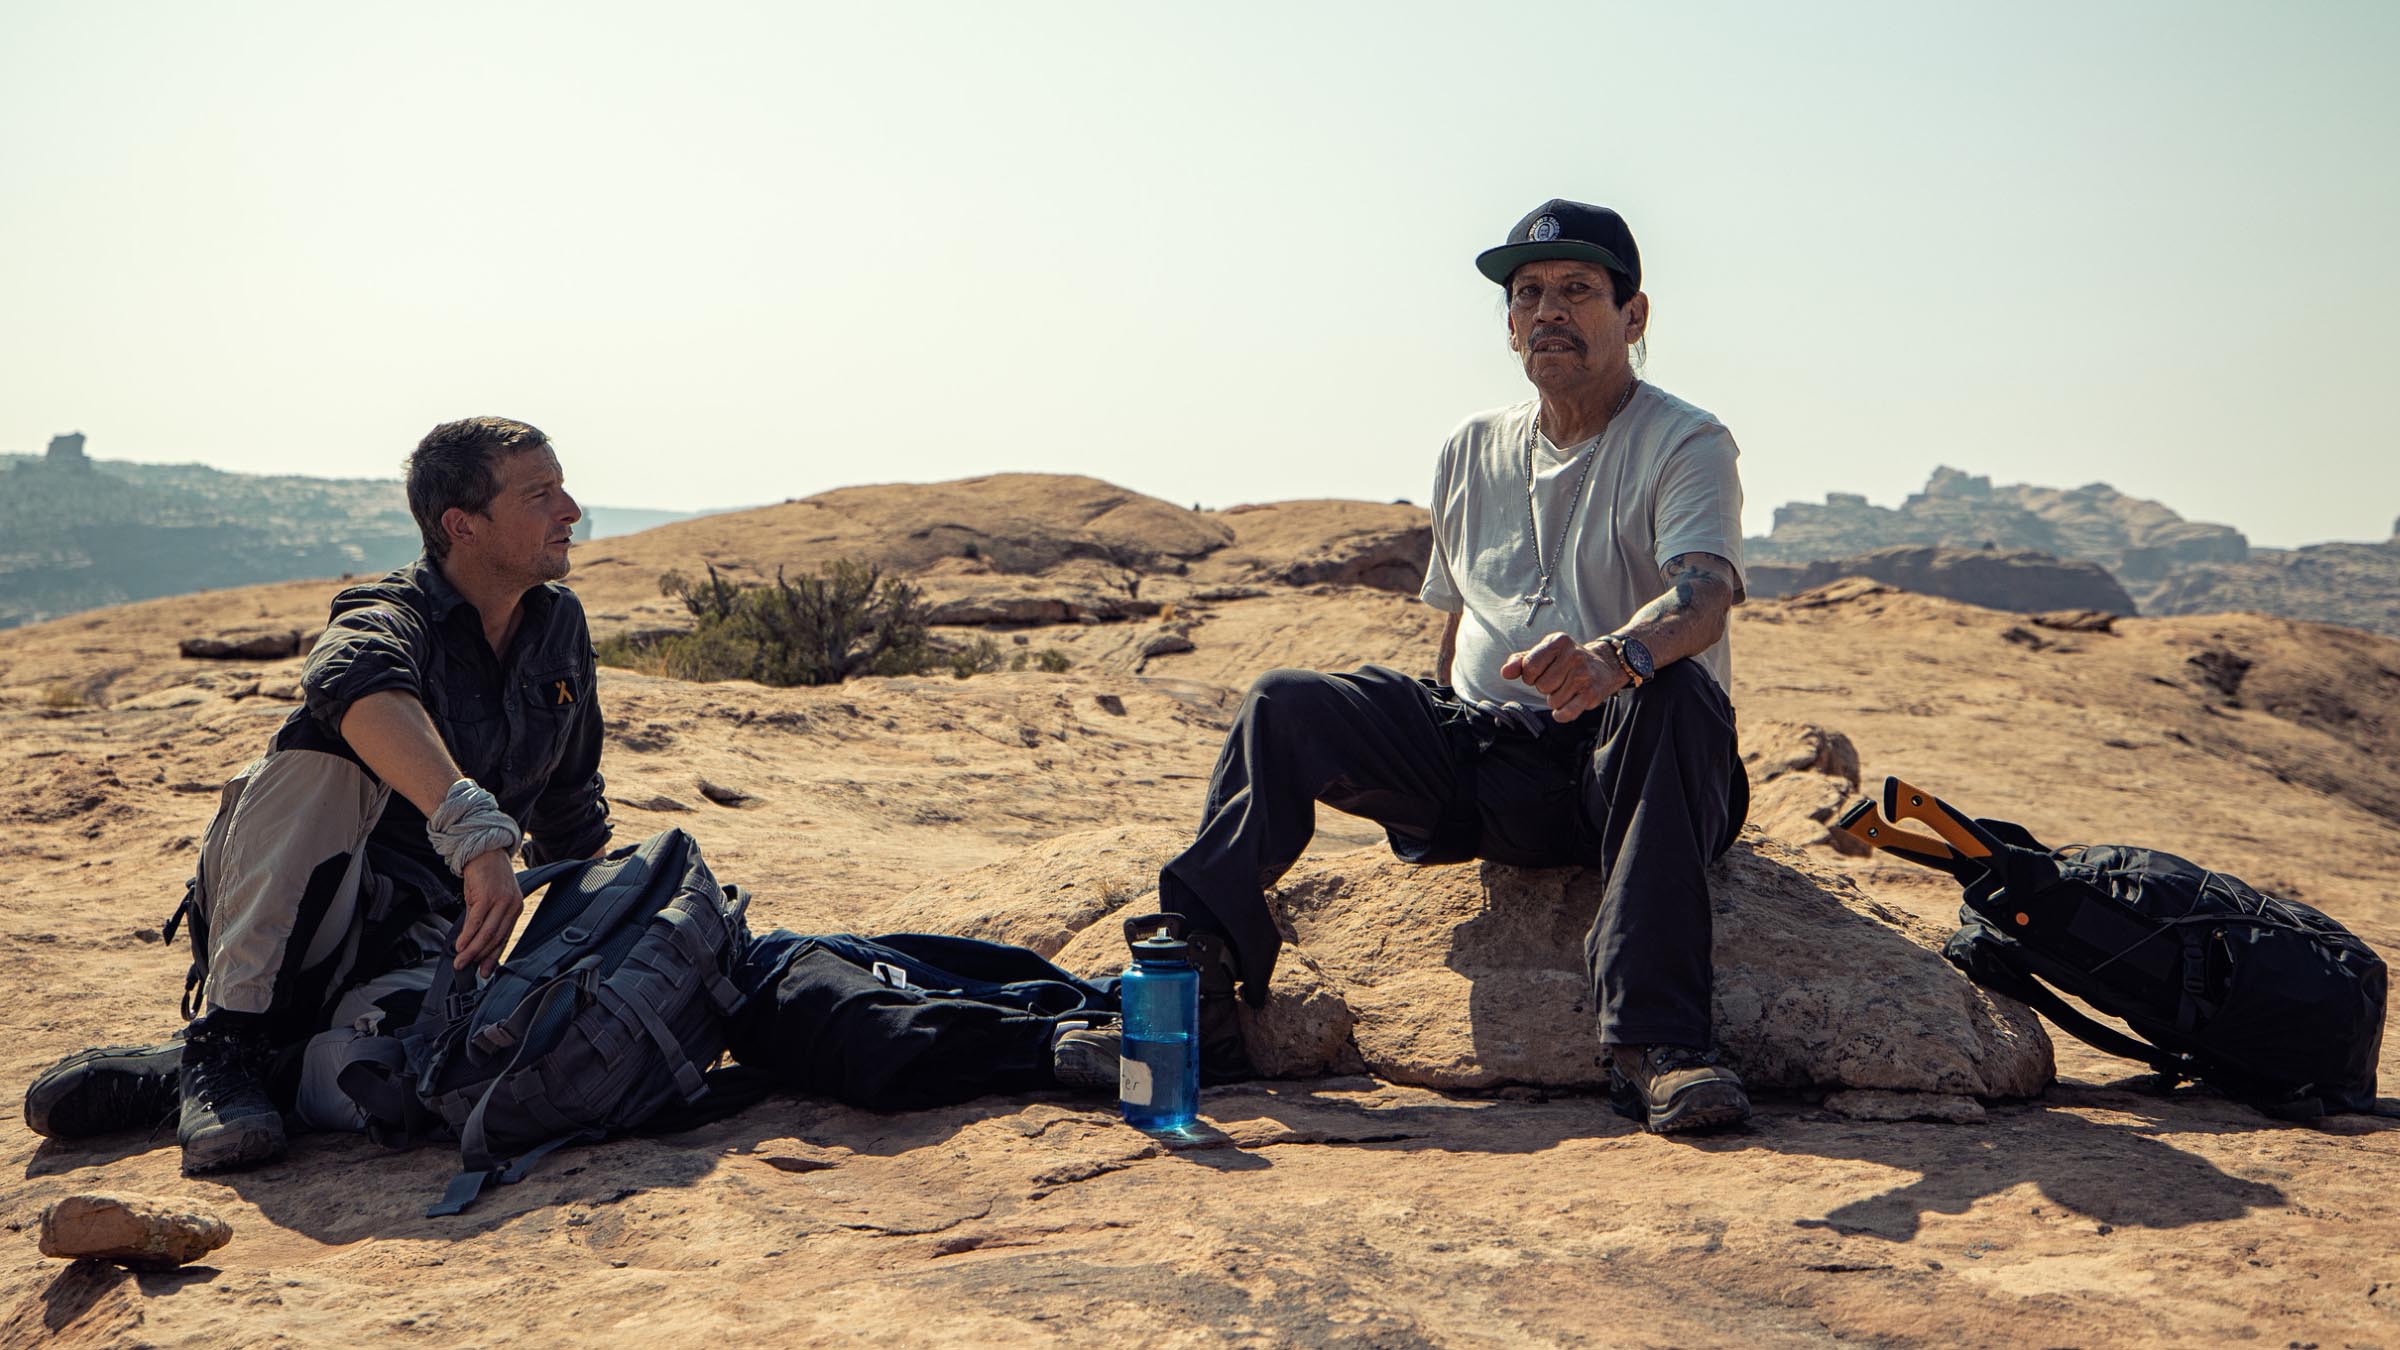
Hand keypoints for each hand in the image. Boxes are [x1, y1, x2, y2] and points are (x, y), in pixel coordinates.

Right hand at [456, 849, 524, 976]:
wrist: (484, 850)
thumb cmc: (486, 875)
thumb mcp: (489, 898)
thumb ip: (484, 919)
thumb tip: (472, 942)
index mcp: (515, 908)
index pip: (504, 937)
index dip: (493, 957)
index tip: (485, 971)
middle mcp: (511, 906)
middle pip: (495, 938)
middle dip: (481, 957)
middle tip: (467, 968)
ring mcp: (500, 901)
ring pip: (486, 933)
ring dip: (472, 950)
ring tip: (461, 961)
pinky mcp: (487, 897)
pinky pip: (476, 922)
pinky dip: (467, 936)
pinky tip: (460, 946)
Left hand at [1500, 632, 1628, 722]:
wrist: (1605, 665)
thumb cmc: (1567, 660)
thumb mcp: (1544, 653)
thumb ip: (1521, 661)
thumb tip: (1505, 672)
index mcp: (1558, 641)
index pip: (1529, 667)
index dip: (1530, 675)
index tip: (1542, 671)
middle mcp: (1573, 655)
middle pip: (1541, 685)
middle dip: (1546, 687)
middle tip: (1559, 679)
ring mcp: (1583, 674)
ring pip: (1552, 700)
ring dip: (1556, 699)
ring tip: (1568, 687)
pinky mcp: (1591, 693)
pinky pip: (1566, 712)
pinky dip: (1562, 714)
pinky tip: (1567, 706)